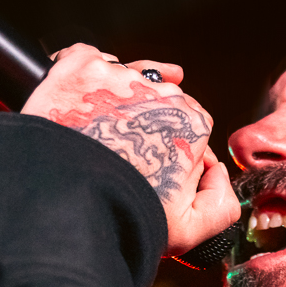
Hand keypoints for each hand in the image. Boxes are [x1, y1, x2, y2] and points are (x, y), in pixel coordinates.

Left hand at [22, 44, 239, 254]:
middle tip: (123, 148)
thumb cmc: (122, 216)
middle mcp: (160, 92)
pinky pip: (85, 57)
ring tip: (98, 123)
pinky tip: (80, 93)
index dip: (172, 143)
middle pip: (156, 99)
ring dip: (113, 97)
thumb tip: (217, 172)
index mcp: (192, 124)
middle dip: (144, 119)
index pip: (189, 124)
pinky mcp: (79, 67)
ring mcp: (119, 77)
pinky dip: (82, 72)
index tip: (155, 161)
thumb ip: (221, 206)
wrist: (64, 203)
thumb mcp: (189, 229)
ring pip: (121, 80)